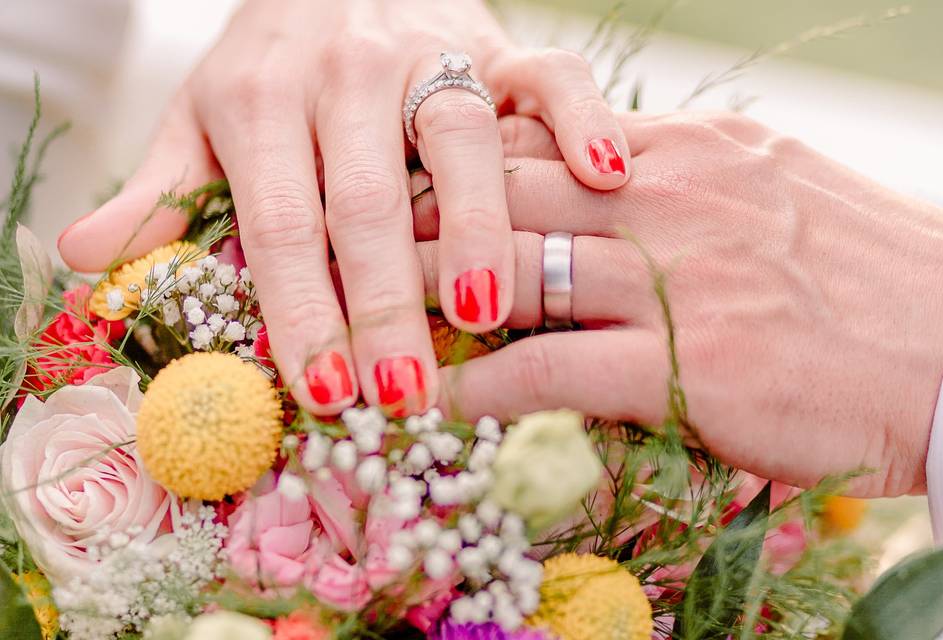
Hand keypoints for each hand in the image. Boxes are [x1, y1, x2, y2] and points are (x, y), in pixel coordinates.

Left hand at [56, 0, 629, 416]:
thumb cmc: (268, 65)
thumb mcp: (201, 118)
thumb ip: (161, 189)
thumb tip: (85, 257)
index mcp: (263, 99)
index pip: (283, 222)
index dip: (301, 310)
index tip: (323, 391)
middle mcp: (347, 73)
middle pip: (369, 199)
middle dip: (384, 301)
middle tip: (400, 391)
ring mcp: (430, 50)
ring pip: (461, 138)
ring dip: (476, 227)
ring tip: (484, 311)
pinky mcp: (497, 42)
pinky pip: (549, 74)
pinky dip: (583, 119)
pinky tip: (606, 174)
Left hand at [412, 113, 942, 497]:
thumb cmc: (868, 275)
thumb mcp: (769, 190)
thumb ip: (677, 181)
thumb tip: (607, 176)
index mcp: (686, 151)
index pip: (538, 145)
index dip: (460, 172)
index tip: (409, 197)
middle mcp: (668, 197)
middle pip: (501, 196)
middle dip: (418, 224)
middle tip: (357, 253)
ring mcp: (672, 277)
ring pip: (506, 274)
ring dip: (422, 305)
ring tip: (367, 329)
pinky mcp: (684, 362)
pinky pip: (546, 370)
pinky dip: (476, 390)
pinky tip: (431, 405)